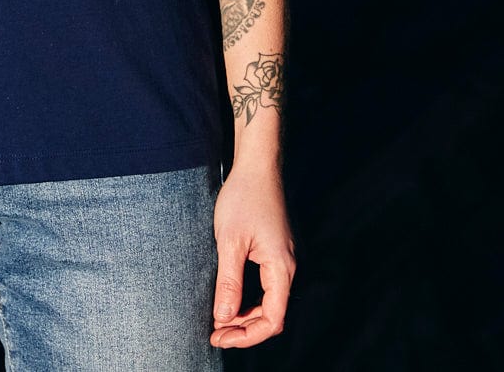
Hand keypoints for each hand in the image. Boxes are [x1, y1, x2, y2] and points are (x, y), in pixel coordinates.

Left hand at [210, 161, 294, 348]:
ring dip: (246, 315)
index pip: (272, 320)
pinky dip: (250, 299)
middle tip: (215, 334)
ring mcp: (284, 258)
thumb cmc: (244, 197)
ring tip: (219, 321)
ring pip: (270, 301)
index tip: (220, 338)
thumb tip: (224, 318)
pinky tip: (230, 299)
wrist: (257, 165)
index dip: (246, 336)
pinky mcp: (276, 251)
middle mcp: (288, 266)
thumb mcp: (230, 241)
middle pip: (272, 315)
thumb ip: (228, 282)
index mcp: (281, 267)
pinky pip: (267, 286)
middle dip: (244, 329)